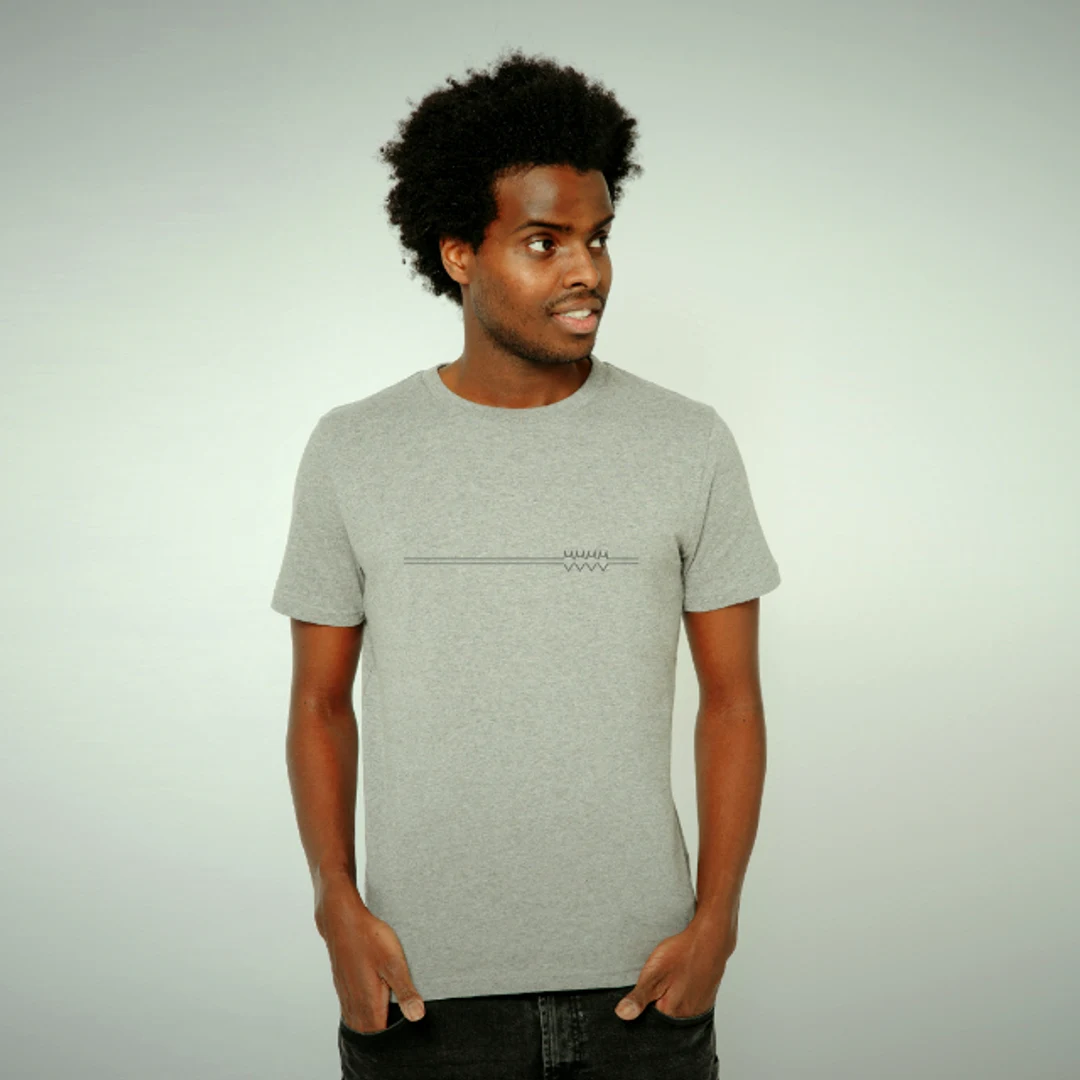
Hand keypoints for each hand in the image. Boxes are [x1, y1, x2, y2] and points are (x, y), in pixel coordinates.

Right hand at [315, 876, 425, 1032]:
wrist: (342, 919)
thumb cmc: (370, 938)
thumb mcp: (394, 963)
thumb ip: (405, 991)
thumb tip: (417, 1017)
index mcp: (368, 1003)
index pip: (379, 1036)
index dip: (392, 1040)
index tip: (406, 1037)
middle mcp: (354, 1004)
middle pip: (368, 1033)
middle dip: (382, 1037)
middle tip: (399, 1031)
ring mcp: (346, 995)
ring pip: (358, 1022)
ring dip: (371, 1026)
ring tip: (387, 1023)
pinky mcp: (343, 985)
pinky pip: (352, 1010)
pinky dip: (362, 1016)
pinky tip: (371, 1008)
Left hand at [614, 913, 735, 1020]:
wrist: (710, 939)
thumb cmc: (681, 954)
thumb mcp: (654, 972)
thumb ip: (639, 996)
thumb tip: (621, 1015)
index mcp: (671, 1013)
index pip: (649, 1022)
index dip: (642, 1008)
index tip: (642, 993)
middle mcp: (687, 1016)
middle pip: (664, 1017)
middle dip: (656, 1003)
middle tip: (659, 981)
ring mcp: (698, 1008)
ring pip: (677, 1010)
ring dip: (670, 1000)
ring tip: (670, 980)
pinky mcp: (705, 999)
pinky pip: (689, 1004)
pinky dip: (682, 996)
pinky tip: (681, 981)